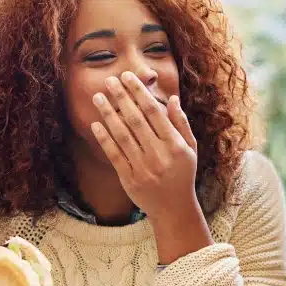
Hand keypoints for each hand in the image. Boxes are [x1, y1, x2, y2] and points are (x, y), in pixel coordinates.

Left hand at [91, 72, 198, 220]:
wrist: (174, 209)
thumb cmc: (183, 174)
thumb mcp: (190, 149)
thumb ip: (181, 123)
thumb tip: (172, 98)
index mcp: (175, 144)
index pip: (154, 112)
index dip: (139, 92)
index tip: (128, 77)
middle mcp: (159, 155)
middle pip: (136, 120)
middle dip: (121, 97)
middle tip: (109, 80)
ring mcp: (143, 167)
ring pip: (122, 135)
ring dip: (109, 114)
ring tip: (98, 97)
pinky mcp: (129, 179)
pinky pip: (114, 155)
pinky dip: (104, 139)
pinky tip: (96, 124)